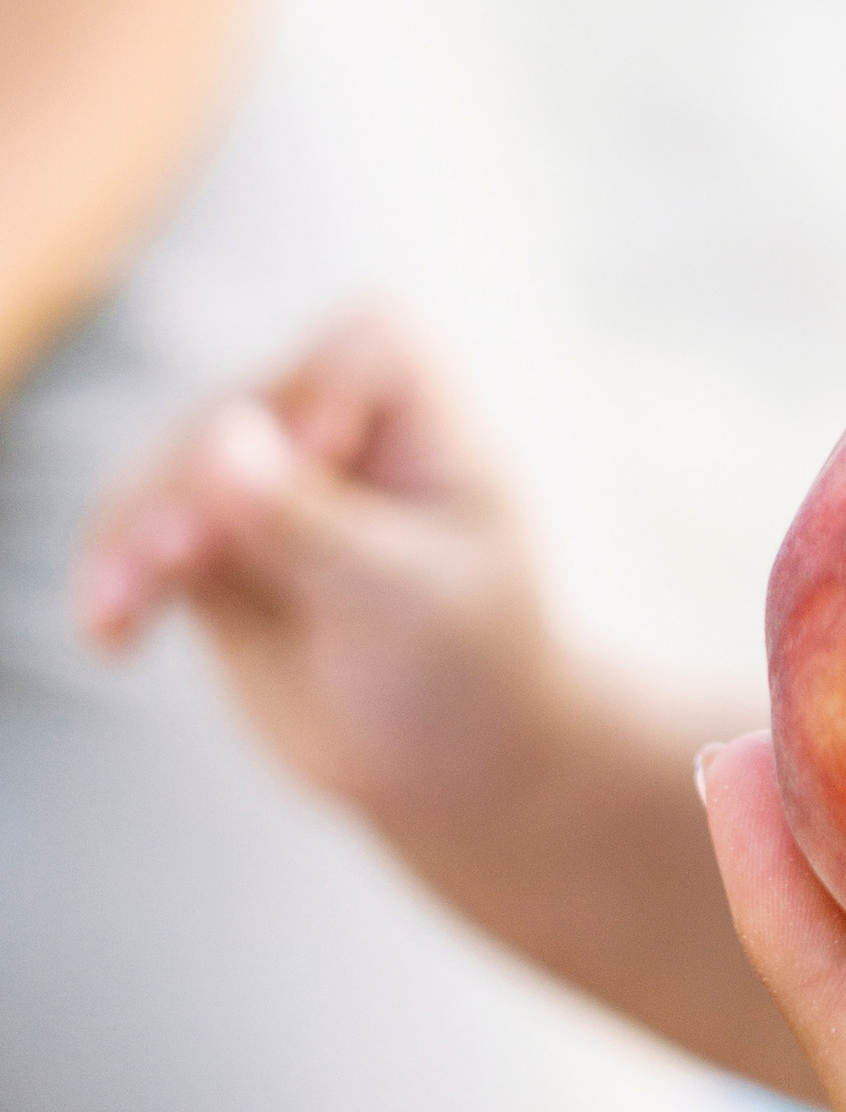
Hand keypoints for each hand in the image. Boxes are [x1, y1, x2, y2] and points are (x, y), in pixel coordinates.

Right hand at [78, 313, 567, 856]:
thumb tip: (219, 445)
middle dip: (187, 485)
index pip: (355, 349)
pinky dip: (112, 576)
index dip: (316, 396)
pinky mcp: (208, 539)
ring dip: (128, 537)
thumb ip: (313, 524)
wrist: (450, 762)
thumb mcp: (404, 597)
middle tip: (175, 556)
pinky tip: (110, 635)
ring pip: (162, 474)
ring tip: (114, 614)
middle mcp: (330, 409)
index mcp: (416, 394)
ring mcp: (257, 475)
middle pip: (229, 411)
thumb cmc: (470, 664)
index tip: (317, 455)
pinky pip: (133, 536)